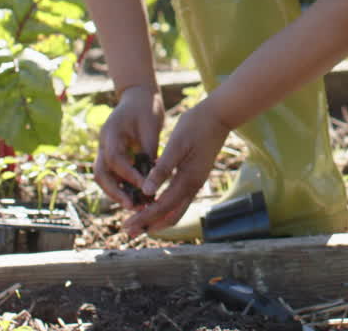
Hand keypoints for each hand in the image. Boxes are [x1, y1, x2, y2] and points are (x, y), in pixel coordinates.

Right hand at [94, 85, 163, 209]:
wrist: (138, 94)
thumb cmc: (146, 107)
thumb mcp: (151, 126)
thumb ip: (149, 150)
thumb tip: (152, 177)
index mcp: (111, 133)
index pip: (115, 159)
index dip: (129, 175)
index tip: (145, 187)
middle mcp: (103, 143)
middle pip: (100, 173)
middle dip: (115, 192)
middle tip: (133, 206)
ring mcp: (104, 149)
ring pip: (104, 177)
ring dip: (117, 192)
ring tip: (137, 206)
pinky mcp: (112, 154)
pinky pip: (112, 174)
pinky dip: (122, 185)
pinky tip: (137, 195)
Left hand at [122, 97, 232, 234]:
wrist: (219, 116)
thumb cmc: (196, 126)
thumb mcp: (176, 145)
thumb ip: (162, 168)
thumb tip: (146, 191)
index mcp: (188, 179)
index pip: (162, 206)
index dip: (144, 217)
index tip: (127, 225)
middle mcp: (193, 186)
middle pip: (170, 216)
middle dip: (149, 224)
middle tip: (129, 230)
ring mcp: (196, 183)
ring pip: (176, 210)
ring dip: (157, 218)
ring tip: (138, 222)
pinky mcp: (195, 177)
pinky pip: (179, 200)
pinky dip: (164, 207)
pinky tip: (152, 203)